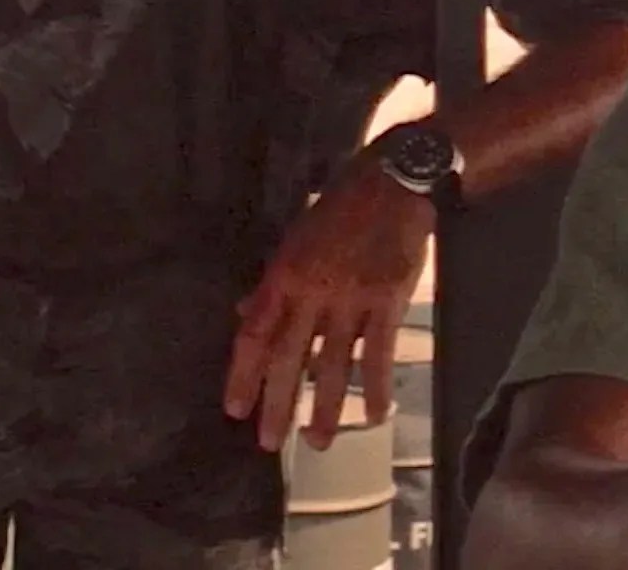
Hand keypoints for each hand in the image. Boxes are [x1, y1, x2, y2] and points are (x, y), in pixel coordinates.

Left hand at [224, 159, 433, 452]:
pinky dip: (376, 387)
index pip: (256, 332)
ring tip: (319, 441)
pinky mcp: (388, 301)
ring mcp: (352, 299)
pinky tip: (375, 414)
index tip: (235, 410)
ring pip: (333, 364)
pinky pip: (380, 353)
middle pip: (289, 357)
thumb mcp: (295, 238)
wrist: (392, 183)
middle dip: (278, 403)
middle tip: (270, 442)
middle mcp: (313, 291)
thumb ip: (272, 282)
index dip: (243, 374)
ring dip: (325, 407)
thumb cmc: (339, 208)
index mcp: (285, 274)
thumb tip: (244, 313)